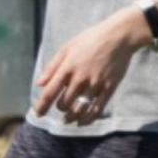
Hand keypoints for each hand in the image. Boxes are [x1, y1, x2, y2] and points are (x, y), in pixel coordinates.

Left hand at [32, 8, 153, 125]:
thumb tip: (39, 83)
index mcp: (68, 67)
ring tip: (68, 120)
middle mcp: (80, 78)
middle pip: (64, 104)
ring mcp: (95, 84)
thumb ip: (52, 66)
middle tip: (61, 107)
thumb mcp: (67, 47)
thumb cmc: (91, 39)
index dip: (42, 106)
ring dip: (71, 117)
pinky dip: (88, 119)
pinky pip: (97, 109)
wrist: (119, 35)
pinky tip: (82, 122)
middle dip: (60, 108)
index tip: (38, 114)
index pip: (50, 92)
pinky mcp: (109, 88)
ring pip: (79, 109)